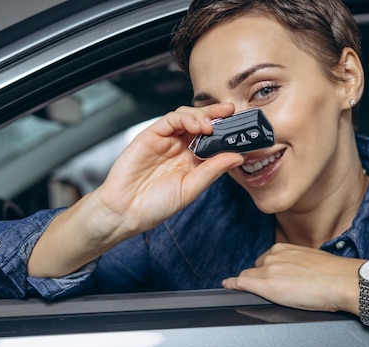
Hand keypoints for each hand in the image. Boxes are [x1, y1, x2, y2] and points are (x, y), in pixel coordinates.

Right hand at [94, 103, 244, 234]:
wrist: (125, 211)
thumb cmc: (154, 205)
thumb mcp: (190, 189)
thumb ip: (212, 170)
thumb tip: (237, 157)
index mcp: (193, 162)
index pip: (214, 141)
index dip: (228, 133)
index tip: (243, 130)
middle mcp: (181, 148)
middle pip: (202, 124)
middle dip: (218, 116)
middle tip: (232, 112)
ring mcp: (166, 140)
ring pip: (188, 117)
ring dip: (202, 116)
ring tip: (212, 125)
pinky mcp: (151, 135)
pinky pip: (170, 119)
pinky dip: (186, 118)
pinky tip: (197, 126)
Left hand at [223, 243, 362, 312]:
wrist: (342, 281)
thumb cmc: (335, 275)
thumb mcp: (312, 262)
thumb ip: (298, 264)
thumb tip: (297, 274)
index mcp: (286, 249)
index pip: (267, 259)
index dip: (265, 270)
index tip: (265, 274)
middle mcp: (274, 255)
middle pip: (257, 268)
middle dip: (260, 277)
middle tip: (272, 289)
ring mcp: (269, 269)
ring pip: (249, 276)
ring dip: (250, 283)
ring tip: (255, 292)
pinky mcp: (266, 284)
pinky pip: (242, 282)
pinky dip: (233, 284)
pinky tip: (228, 286)